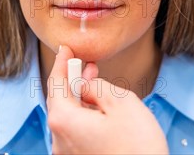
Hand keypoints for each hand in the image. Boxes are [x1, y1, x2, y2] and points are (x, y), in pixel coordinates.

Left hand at [47, 45, 168, 153]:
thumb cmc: (137, 147)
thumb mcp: (121, 103)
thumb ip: (97, 87)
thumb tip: (85, 86)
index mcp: (64, 120)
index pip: (56, 84)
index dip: (61, 63)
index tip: (65, 48)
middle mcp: (59, 140)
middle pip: (60, 101)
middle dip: (71, 80)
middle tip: (85, 63)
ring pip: (69, 117)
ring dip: (79, 98)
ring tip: (95, 83)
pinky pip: (76, 132)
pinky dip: (84, 115)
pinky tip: (98, 109)